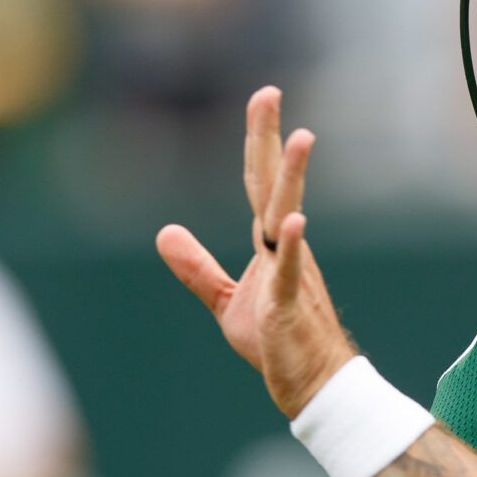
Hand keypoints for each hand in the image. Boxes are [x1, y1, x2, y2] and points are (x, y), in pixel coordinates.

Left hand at [156, 87, 355, 416]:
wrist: (312, 384)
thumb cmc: (276, 340)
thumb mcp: (224, 298)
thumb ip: (196, 265)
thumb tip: (164, 231)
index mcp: (268, 242)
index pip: (258, 182)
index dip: (258, 141)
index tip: (264, 98)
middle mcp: (283, 247)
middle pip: (271, 185)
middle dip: (269, 138)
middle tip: (269, 93)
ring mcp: (290, 273)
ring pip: (286, 216)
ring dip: (292, 177)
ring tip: (301, 138)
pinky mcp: (288, 306)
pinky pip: (288, 271)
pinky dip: (290, 245)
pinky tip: (295, 220)